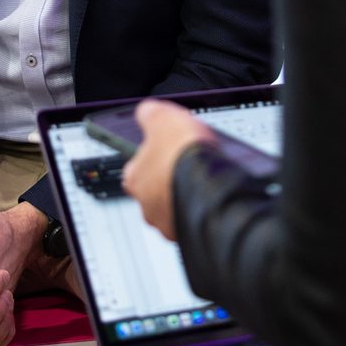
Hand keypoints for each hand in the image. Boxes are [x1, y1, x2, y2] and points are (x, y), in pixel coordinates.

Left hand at [121, 98, 214, 240]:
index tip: (167, 150)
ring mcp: (167, 222)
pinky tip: (211, 196)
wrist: (210, 189)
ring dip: (185, 195)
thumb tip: (145, 112)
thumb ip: (149, 114)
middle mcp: (146, 204)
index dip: (154, 155)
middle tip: (188, 164)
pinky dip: (200, 209)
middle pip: (156, 188)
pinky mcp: (187, 233)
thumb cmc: (183, 157)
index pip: (137, 166)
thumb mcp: (163, 116)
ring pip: (174, 207)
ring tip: (203, 180)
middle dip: (171, 178)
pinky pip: (192, 220)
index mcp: (134, 176)